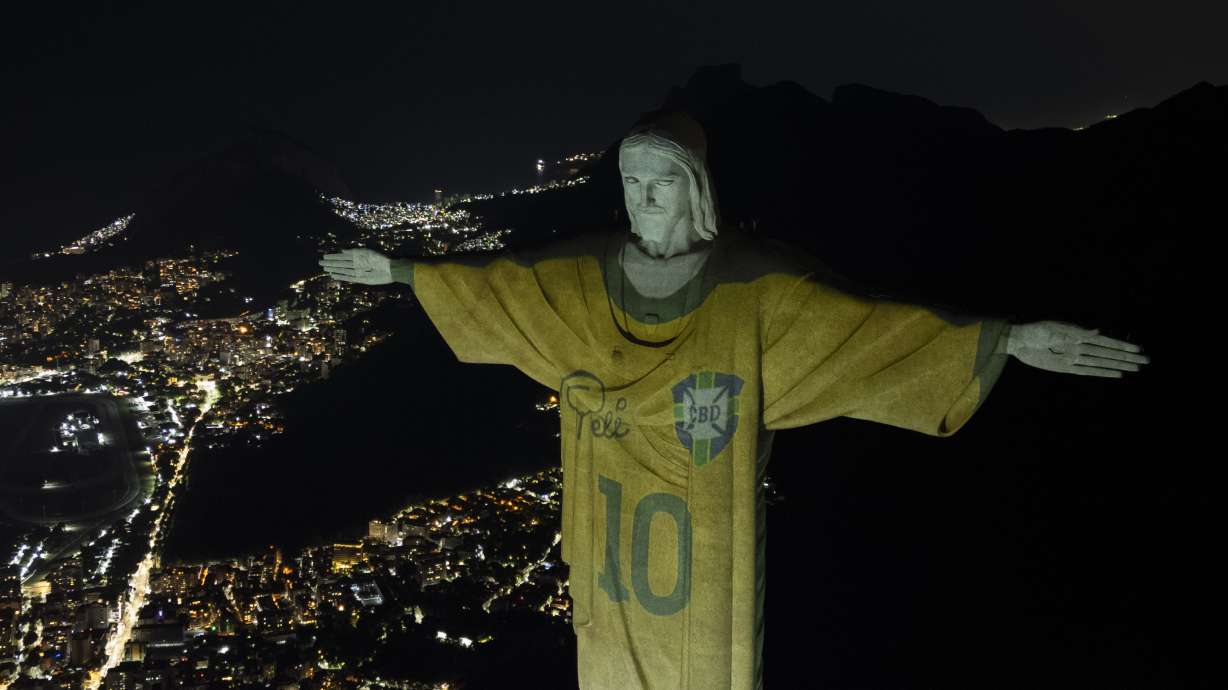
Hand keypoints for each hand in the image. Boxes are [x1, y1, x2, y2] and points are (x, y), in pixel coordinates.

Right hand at [318, 248, 392, 284]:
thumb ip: (354, 252)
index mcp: (357, 257)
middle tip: (320, 263)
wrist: (390, 269)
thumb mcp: (367, 252)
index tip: (324, 256)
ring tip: (325, 269)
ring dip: (334, 269)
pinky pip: (348, 278)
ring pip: (342, 270)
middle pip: (340, 264)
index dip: (333, 256)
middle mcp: (356, 264)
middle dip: (331, 263)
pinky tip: (333, 276)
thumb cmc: (380, 259)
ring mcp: (357, 272)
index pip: (342, 256)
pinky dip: (341, 277)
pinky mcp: (360, 279)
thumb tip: (342, 250)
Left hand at [1007, 320, 1148, 377]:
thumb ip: (1074, 332)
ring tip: (1136, 368)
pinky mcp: (1065, 367)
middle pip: (1107, 353)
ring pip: (1101, 363)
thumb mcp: (1052, 328)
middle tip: (1146, 361)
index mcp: (1078, 334)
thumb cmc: (1034, 330)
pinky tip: (1116, 374)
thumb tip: (1097, 332)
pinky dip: (1101, 373)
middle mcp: (1079, 346)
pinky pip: (1087, 371)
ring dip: (1118, 365)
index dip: (1121, 345)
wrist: (1017, 340)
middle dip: (1126, 357)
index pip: (1105, 342)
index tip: (1138, 349)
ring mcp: (1073, 357)